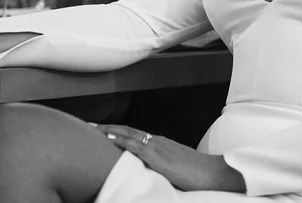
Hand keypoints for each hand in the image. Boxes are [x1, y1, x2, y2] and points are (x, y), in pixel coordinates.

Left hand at [95, 124, 244, 192]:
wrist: (214, 173)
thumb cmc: (197, 174)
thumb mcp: (174, 169)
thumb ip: (160, 168)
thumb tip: (147, 175)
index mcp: (159, 144)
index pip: (132, 135)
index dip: (115, 132)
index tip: (99, 131)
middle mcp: (156, 141)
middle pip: (126, 131)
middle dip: (106, 128)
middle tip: (87, 126)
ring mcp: (156, 147)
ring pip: (127, 134)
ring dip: (108, 130)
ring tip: (90, 129)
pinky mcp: (158, 157)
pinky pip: (135, 146)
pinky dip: (119, 140)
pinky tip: (107, 138)